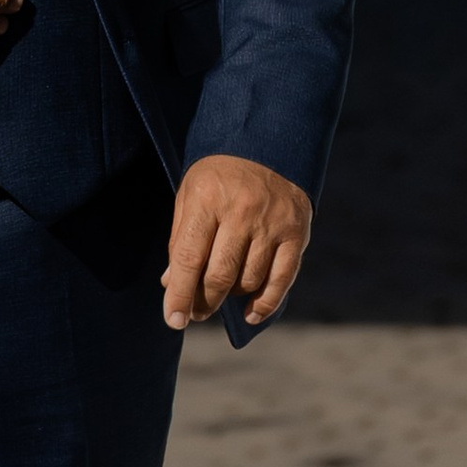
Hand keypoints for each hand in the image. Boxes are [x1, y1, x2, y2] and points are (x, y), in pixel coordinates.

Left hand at [162, 154, 310, 330]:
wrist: (267, 145)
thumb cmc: (218, 177)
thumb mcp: (189, 196)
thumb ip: (181, 240)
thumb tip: (171, 283)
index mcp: (207, 200)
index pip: (189, 258)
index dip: (180, 295)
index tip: (173, 320)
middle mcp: (241, 212)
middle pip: (220, 275)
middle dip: (204, 302)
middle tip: (196, 313)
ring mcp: (271, 224)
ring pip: (248, 280)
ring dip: (231, 298)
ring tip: (221, 296)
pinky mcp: (296, 233)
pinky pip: (282, 280)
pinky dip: (265, 303)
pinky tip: (251, 314)